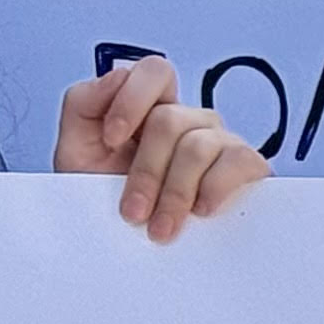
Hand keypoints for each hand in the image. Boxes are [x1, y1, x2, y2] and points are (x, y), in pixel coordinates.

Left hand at [52, 57, 268, 242]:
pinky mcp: (247, 166)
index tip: (111, 141)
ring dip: (174, 193)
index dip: (131, 99)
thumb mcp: (76, 154)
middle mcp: (189, 120)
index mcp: (150, 109)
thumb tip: (115, 78)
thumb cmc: (108, 203)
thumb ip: (82, 106)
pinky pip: (238, 161)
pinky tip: (200, 211)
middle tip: (132, 211)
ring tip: (161, 227)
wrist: (130, 251)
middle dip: (146, 171)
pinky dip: (214, 189)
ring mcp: (222, 141)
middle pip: (170, 119)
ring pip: (198, 145)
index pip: (155, 71)